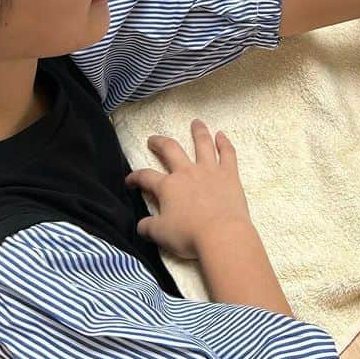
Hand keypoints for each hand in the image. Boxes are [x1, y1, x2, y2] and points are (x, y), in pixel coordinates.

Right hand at [125, 120, 252, 260]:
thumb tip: (140, 225)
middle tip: (153, 139)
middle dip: (159, 143)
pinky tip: (222, 136)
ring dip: (198, 132)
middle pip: (170, 150)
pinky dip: (225, 143)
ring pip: (202, 144)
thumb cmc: (189, 235)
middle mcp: (186, 172)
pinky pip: (227, 154)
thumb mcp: (160, 235)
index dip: (135, 177)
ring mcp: (209, 170)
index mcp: (168, 187)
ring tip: (196, 122)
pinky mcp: (229, 175)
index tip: (130, 180)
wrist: (222, 235)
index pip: (146, 177)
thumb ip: (148, 227)